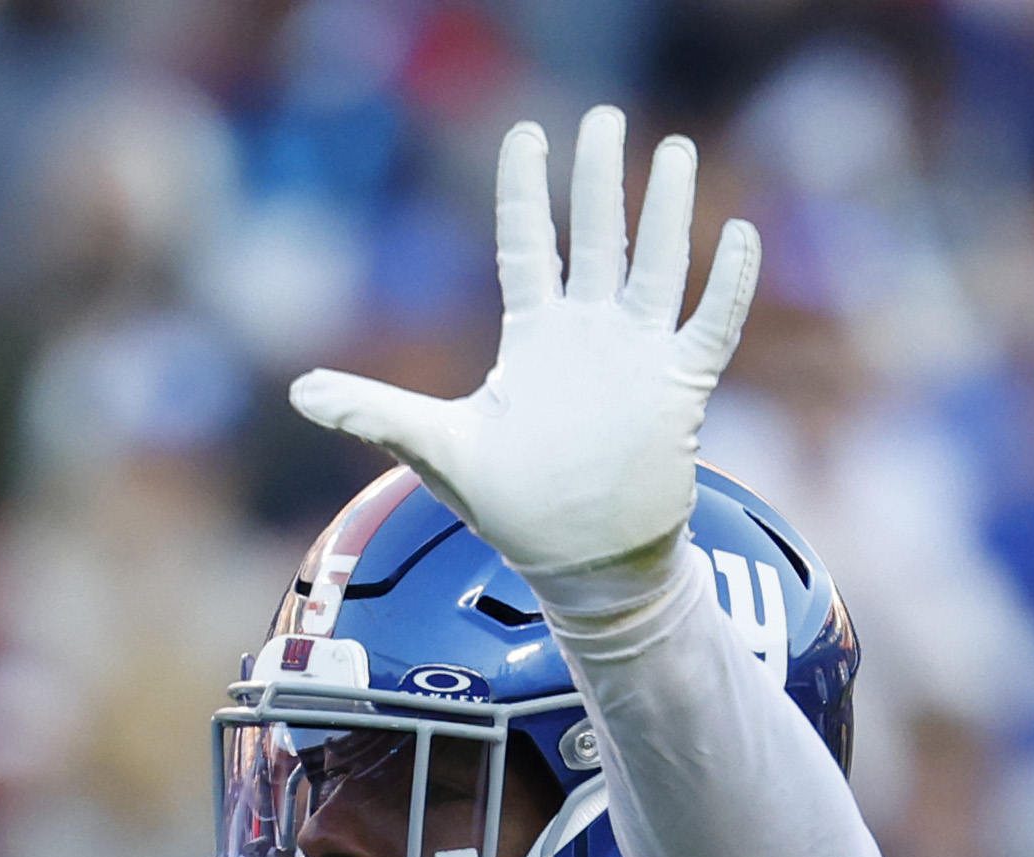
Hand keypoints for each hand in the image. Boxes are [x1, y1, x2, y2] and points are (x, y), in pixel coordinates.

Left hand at [289, 109, 761, 580]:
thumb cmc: (512, 505)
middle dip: (600, 178)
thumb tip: (296, 391)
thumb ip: (374, 410)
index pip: (527, 242)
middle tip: (608, 117)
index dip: (524, 188)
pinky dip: (727, 284)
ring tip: (675, 150)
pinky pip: (711, 324)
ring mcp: (636, 355)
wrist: (580, 562)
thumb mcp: (437, 448)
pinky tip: (736, 235)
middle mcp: (587, 332)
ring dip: (666, 211)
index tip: (526, 132)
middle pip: (596, 236)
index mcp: (533, 336)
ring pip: (657, 264)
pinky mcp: (678, 387)